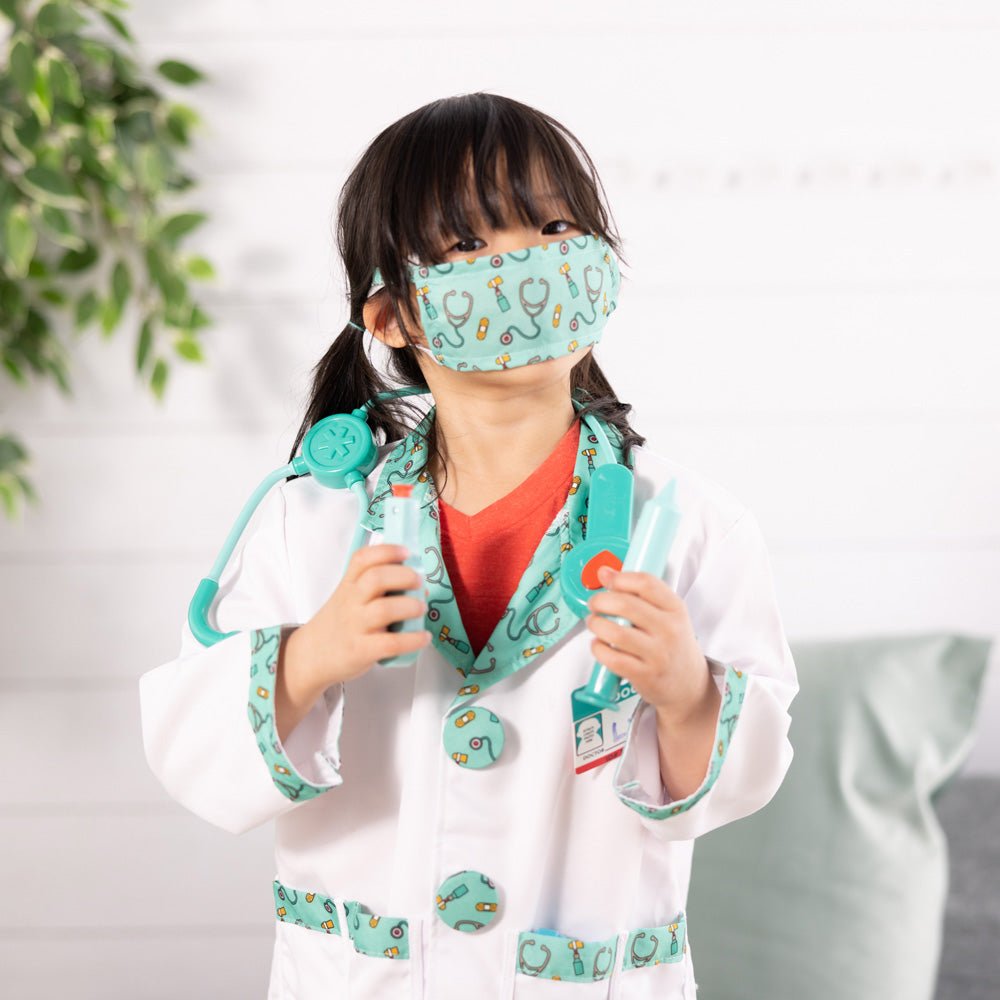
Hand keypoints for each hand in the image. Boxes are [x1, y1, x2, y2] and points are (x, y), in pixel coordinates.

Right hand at [287, 543, 430, 693]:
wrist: (310, 656)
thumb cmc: (339, 624)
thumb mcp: (348, 598)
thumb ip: (375, 588)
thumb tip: (417, 584)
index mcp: (348, 585)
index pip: (362, 558)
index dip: (387, 551)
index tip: (406, 552)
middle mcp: (351, 602)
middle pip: (376, 579)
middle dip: (404, 576)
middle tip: (419, 582)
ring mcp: (355, 626)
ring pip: (384, 609)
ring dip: (410, 606)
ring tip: (421, 609)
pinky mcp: (361, 651)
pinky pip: (390, 643)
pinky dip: (412, 639)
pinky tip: (424, 637)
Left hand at [585, 563, 713, 723]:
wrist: (688, 684)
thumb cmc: (672, 644)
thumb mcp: (667, 615)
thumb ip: (638, 593)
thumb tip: (604, 572)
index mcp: (675, 609)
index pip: (645, 583)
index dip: (620, 578)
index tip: (607, 580)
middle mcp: (669, 630)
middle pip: (625, 604)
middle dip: (600, 601)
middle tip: (594, 604)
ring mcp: (658, 654)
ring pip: (615, 632)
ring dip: (595, 624)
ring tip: (594, 623)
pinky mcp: (644, 675)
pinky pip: (612, 658)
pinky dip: (597, 648)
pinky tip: (598, 644)